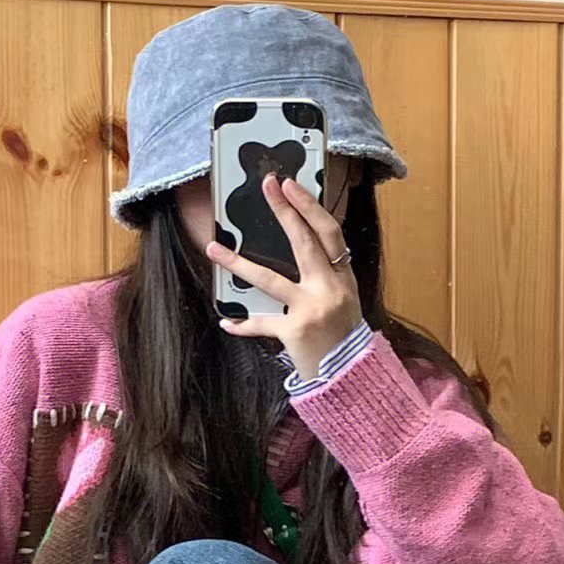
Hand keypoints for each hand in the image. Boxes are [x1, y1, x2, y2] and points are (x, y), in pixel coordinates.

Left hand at [206, 171, 364, 380]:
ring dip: (237, 263)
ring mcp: (312, 309)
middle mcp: (330, 288)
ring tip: (213, 249)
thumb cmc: (342, 337)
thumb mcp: (342, 300)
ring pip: (269, 279)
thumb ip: (323, 275)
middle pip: (304, 242)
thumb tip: (296, 244)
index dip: (310, 206)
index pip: (329, 232)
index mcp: (343, 277)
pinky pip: (262, 323)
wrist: (351, 377)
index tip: (290, 185)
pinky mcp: (295, 331)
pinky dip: (243, 325)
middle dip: (285, 211)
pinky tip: (227, 323)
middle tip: (267, 186)